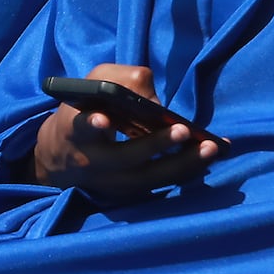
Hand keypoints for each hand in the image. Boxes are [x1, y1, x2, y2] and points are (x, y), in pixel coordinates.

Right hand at [33, 63, 219, 196]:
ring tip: (211, 147)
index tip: (103, 121)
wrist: (62, 154)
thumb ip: (122, 81)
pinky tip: (209, 156)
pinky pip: (161, 184)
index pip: (81, 128)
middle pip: (124, 157)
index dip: (91, 124)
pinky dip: (187, 171)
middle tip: (183, 130)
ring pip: (148, 177)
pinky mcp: (129, 192)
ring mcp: (112, 182)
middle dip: (154, 145)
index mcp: (77, 130)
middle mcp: (93, 161)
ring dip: (182, 163)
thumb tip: (156, 103)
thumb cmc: (87, 108)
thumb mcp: (95, 86)